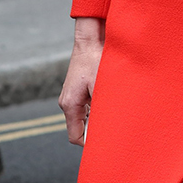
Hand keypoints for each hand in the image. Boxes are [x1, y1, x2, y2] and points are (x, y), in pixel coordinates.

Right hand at [59, 17, 104, 144]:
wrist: (91, 39)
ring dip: (99, 118)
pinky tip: (111, 101)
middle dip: (96, 130)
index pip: (76, 137)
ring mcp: (72, 95)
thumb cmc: (97, 61)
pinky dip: (98, 107)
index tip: (107, 143)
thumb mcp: (103, 88)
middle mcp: (68, 102)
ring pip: (85, 117)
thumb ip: (102, 112)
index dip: (90, 144)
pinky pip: (87, 106)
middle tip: (115, 130)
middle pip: (81, 128)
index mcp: (69, 105)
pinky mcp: (79, 89)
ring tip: (115, 113)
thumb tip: (106, 131)